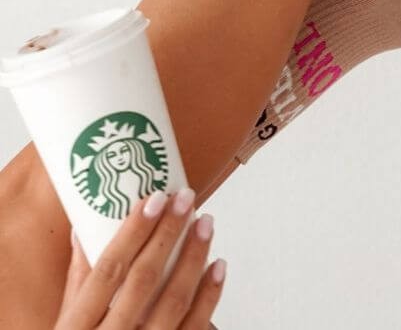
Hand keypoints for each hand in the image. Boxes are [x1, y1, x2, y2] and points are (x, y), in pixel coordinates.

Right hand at [55, 188, 225, 328]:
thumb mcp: (66, 327)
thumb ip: (79, 281)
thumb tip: (83, 231)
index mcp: (78, 328)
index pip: (108, 270)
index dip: (133, 232)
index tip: (153, 200)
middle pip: (144, 279)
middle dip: (168, 234)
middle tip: (185, 200)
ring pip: (173, 301)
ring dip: (194, 258)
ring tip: (205, 224)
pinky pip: (195, 328)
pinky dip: (209, 295)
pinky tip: (218, 267)